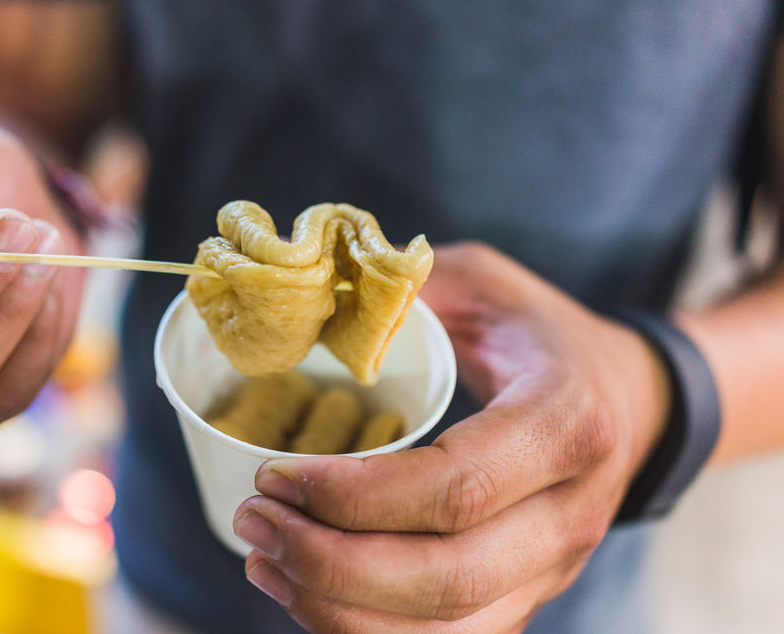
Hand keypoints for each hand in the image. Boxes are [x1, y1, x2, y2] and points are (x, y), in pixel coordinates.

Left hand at [233, 243, 670, 632]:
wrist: (627, 396)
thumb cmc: (540, 334)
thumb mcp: (481, 282)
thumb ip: (403, 286)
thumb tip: (306, 303)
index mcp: (565, 424)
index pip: (455, 488)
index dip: (354, 496)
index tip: (276, 476)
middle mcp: (570, 512)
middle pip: (445, 576)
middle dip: (329, 562)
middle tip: (254, 520)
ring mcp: (554, 567)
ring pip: (443, 626)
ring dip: (334, 607)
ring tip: (261, 558)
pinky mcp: (528, 595)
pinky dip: (362, 628)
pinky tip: (303, 590)